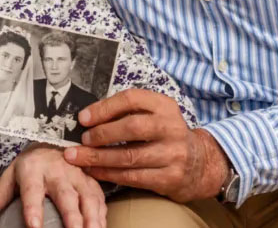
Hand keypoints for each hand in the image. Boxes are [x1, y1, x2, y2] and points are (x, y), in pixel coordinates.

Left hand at [0, 145, 106, 227]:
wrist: (52, 142)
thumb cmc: (30, 166)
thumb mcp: (10, 176)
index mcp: (33, 169)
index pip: (31, 191)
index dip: (33, 209)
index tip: (34, 227)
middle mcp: (57, 171)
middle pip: (65, 196)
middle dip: (71, 217)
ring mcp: (77, 175)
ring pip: (87, 198)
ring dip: (92, 218)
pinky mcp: (91, 181)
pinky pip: (100, 199)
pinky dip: (102, 216)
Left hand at [63, 88, 228, 202]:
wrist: (199, 164)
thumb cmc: (165, 135)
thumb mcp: (154, 115)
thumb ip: (128, 112)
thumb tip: (87, 118)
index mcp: (164, 106)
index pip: (132, 99)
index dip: (105, 108)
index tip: (83, 118)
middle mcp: (171, 127)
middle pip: (132, 128)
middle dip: (102, 134)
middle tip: (82, 140)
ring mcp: (173, 154)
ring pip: (130, 156)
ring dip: (99, 158)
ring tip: (77, 157)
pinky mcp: (170, 178)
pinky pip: (133, 177)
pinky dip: (109, 174)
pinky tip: (94, 171)